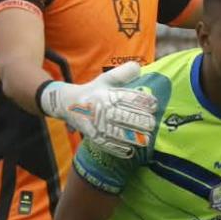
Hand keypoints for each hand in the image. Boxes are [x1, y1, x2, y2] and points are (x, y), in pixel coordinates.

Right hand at [39, 62, 155, 157]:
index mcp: (105, 93)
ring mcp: (94, 122)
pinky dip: (118, 149)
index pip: (127, 97)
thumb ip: (123, 73)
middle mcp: (100, 107)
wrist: (67, 104)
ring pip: (116, 131)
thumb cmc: (93, 91)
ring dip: (133, 137)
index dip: (143, 101)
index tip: (154, 104)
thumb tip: (138, 67)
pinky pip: (106, 143)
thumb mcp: (106, 79)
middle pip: (123, 115)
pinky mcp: (91, 134)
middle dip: (140, 121)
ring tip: (146, 139)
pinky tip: (130, 152)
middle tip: (152, 124)